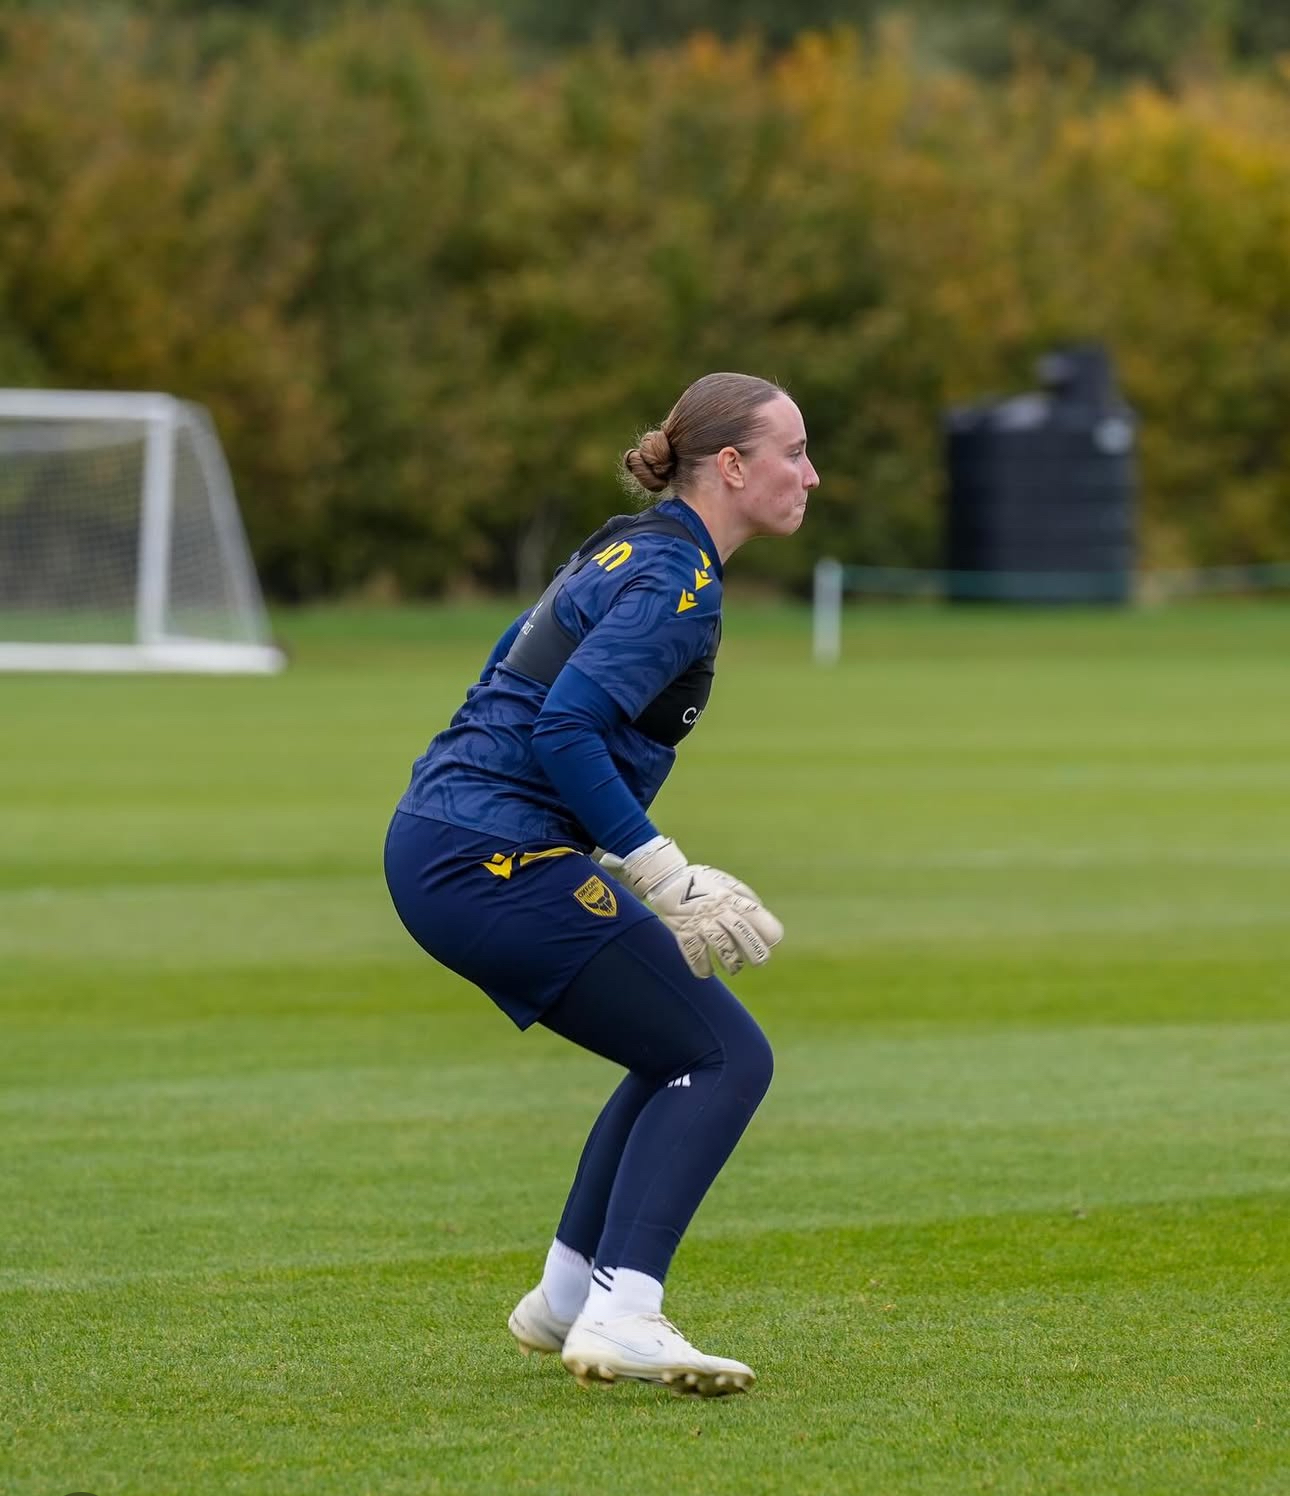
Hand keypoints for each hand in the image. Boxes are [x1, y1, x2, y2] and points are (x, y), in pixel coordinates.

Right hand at [603, 837, 783, 977]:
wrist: (668, 879)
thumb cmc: (702, 883)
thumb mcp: (728, 883)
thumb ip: (746, 900)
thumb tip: (763, 919)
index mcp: (733, 898)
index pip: (758, 916)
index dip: (769, 932)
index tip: (771, 942)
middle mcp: (719, 910)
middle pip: (742, 933)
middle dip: (755, 952)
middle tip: (759, 963)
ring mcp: (701, 921)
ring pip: (721, 946)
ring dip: (731, 962)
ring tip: (733, 968)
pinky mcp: (683, 931)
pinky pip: (694, 953)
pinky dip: (702, 967)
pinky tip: (707, 972)